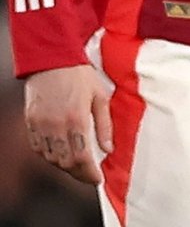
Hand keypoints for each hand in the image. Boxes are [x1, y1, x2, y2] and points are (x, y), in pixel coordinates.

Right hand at [24, 64, 112, 184]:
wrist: (52, 59)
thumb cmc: (80, 75)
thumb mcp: (100, 96)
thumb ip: (104, 125)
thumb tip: (108, 149)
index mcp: (76, 119)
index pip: (82, 158)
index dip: (90, 173)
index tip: (98, 179)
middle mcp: (56, 126)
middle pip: (65, 162)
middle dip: (78, 173)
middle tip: (89, 174)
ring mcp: (40, 125)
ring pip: (50, 158)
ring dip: (64, 165)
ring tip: (77, 164)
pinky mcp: (30, 123)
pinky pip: (38, 148)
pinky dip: (50, 155)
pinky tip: (61, 152)